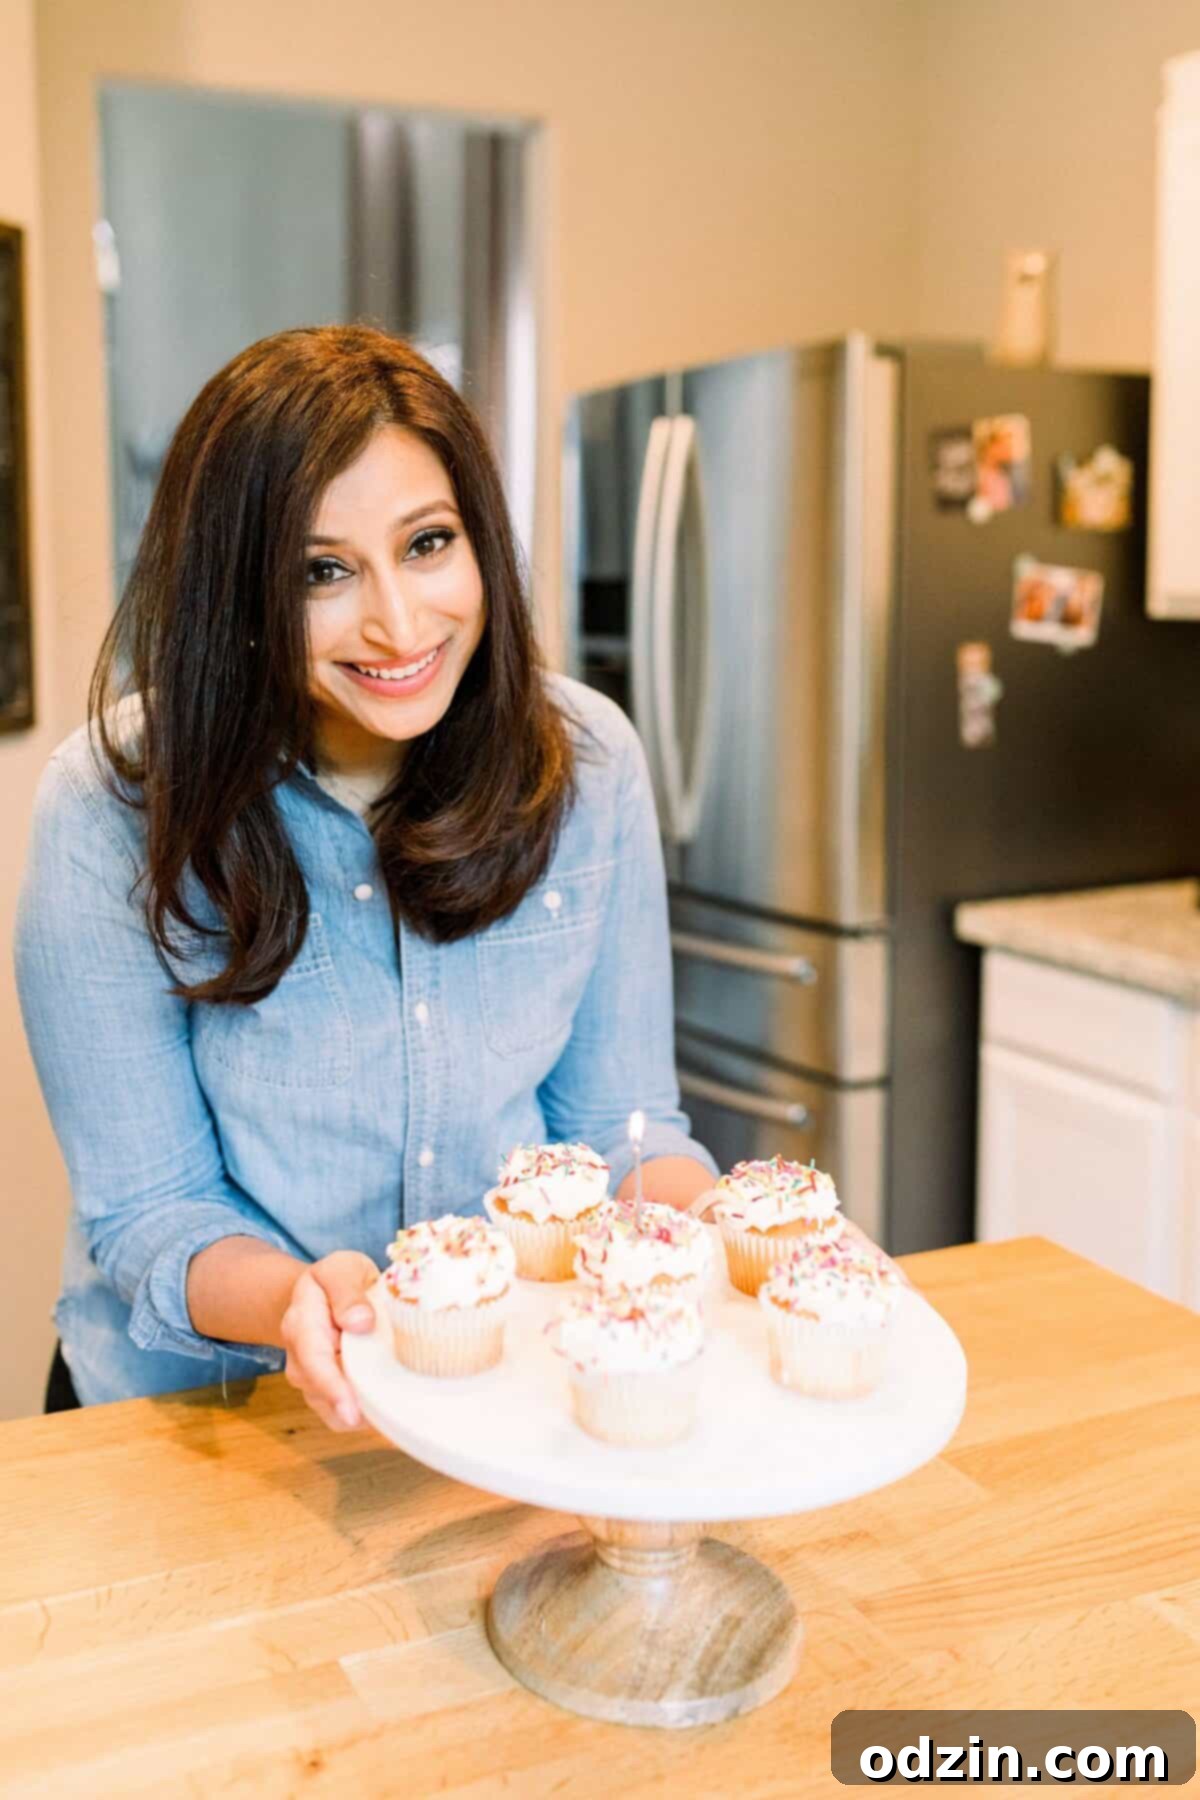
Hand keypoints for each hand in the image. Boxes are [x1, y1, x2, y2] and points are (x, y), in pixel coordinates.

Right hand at [280, 1250, 379, 1430]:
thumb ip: (347, 1292)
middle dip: (351, 1410)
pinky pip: (343, 1417)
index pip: (313, 1359)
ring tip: (396, 1414)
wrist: (325, 1295)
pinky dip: (367, 1420)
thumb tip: (360, 1323)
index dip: (332, 1386)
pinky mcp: (328, 1394)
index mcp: (301, 1322)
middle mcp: (299, 1358)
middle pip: (320, 1392)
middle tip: (388, 1421)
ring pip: (333, 1411)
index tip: (352, 1411)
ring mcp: (311, 1380)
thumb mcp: (342, 1270)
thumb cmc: (338, 1280)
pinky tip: (392, 1415)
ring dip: (363, 1415)